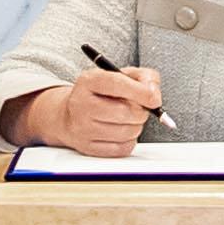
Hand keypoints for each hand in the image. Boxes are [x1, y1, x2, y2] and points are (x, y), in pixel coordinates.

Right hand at [17, 63, 164, 155]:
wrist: (69, 115)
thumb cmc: (101, 94)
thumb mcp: (120, 75)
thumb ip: (144, 77)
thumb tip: (154, 94)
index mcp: (89, 80)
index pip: (118, 84)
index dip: (142, 92)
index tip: (154, 99)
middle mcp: (81, 104)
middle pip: (126, 112)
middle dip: (141, 111)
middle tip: (138, 108)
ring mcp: (82, 128)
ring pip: (127, 132)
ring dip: (136, 126)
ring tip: (128, 119)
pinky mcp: (87, 147)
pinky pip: (122, 148)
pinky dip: (129, 141)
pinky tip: (121, 131)